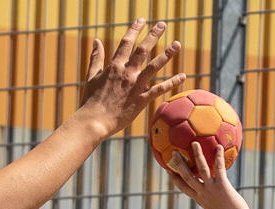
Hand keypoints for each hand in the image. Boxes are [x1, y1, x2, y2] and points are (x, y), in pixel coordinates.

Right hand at [76, 18, 184, 136]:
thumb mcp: (91, 76)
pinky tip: (183, 76)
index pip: (126, 43)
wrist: (94, 121)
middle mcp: (127, 73)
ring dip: (166, 54)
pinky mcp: (141, 100)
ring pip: (154, 66)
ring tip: (177, 44)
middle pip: (142, 50)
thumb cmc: (90, 101)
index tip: (142, 20)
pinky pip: (160, 89)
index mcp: (114, 66)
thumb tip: (96, 40)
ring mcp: (135, 86)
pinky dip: (172, 82)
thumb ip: (96, 58)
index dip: (134, 30)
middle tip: (162, 24)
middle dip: (153, 35)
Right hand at [167, 143, 248, 208]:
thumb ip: (217, 203)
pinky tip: (219, 146)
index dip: (174, 178)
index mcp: (199, 198)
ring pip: (200, 169)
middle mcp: (202, 192)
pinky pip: (219, 168)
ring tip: (194, 143)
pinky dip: (218, 157)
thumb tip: (221, 201)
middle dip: (179, 164)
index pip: (183, 187)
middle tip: (174, 153)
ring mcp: (211, 188)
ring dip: (197, 155)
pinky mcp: (222, 185)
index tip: (168, 170)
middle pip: (187, 176)